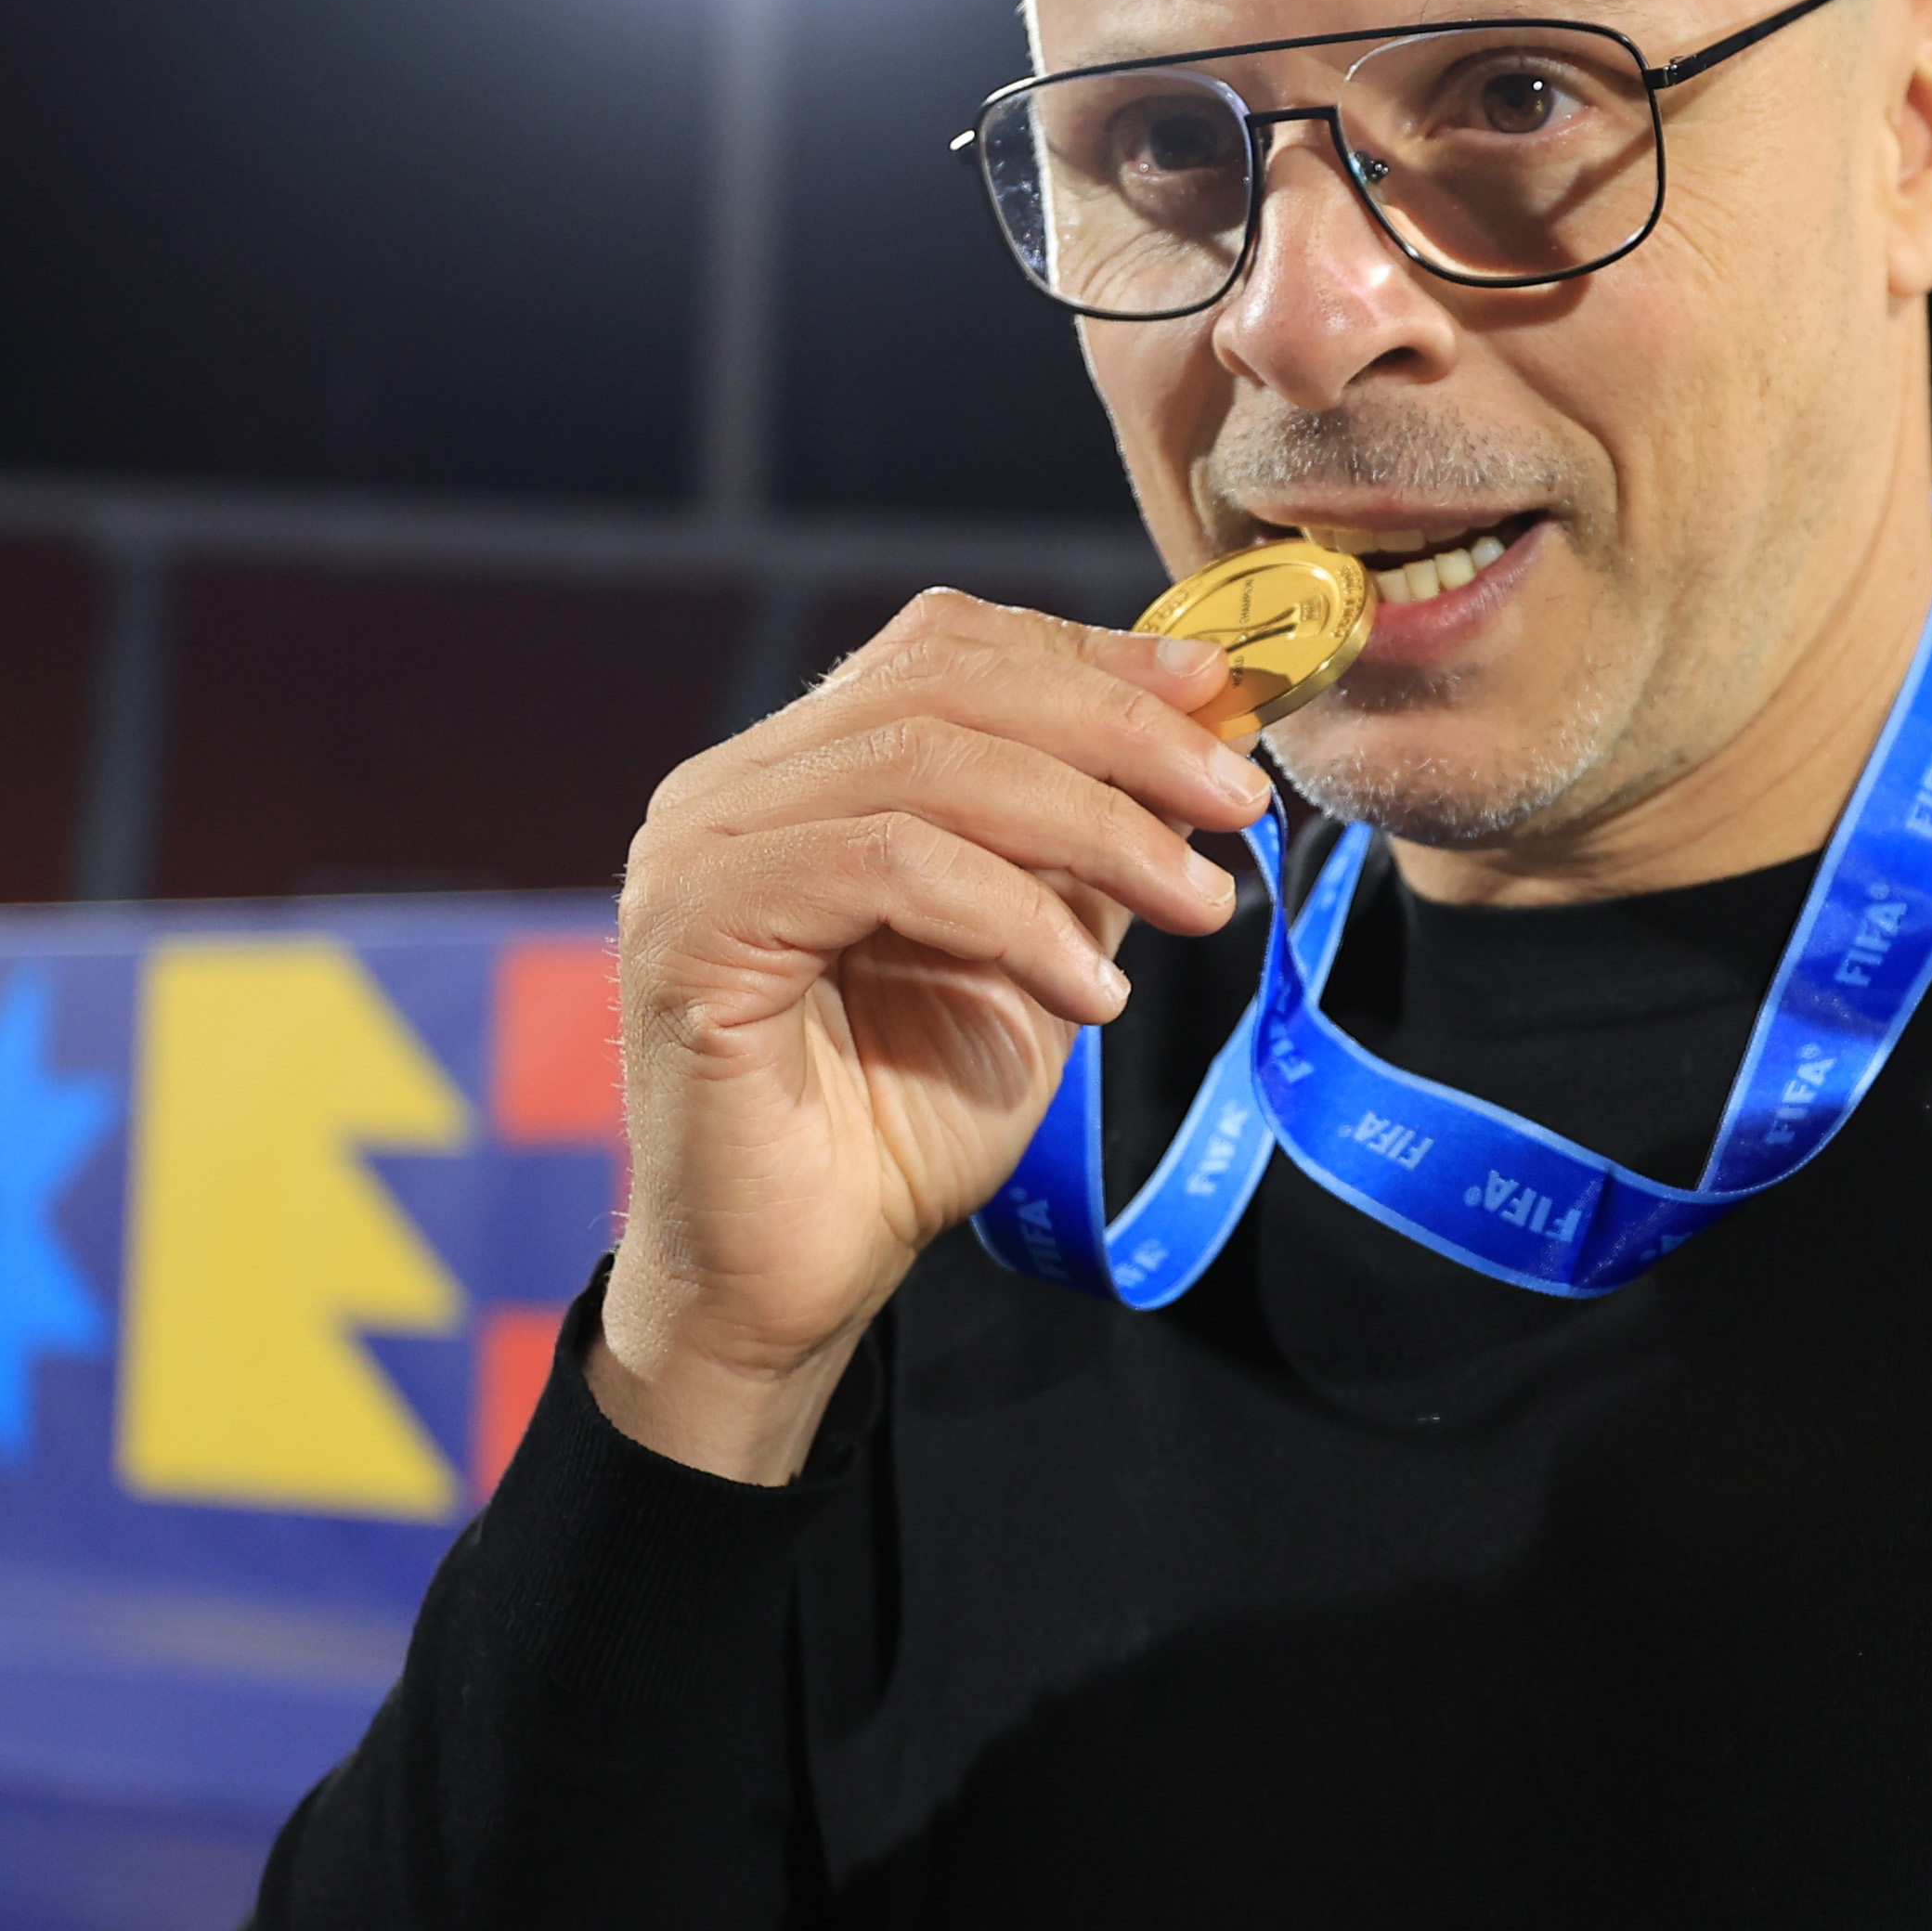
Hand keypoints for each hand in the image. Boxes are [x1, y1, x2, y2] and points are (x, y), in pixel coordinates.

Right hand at [591, 593, 1264, 1481]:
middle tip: (1238, 802)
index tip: (1220, 697)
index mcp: (799, 771)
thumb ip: (1085, 848)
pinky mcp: (693, 933)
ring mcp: (699, 853)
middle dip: (1118, 731)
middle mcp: (731, 790)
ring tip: (1196, 907)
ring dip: (1092, 826)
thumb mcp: (1034, 955)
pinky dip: (1009, 914)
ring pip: (923, 764)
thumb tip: (1201, 746)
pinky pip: (881, 868)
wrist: (796, 1283)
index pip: (946, 647)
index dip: (1091, 657)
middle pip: (943, 683)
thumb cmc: (902, 1125)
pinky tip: (1090, 989)